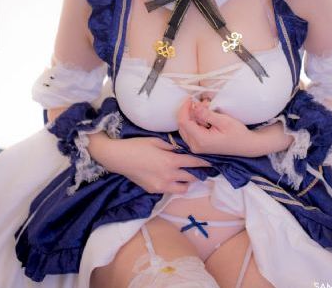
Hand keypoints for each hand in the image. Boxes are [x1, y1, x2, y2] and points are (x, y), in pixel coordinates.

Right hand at [88, 133, 210, 194]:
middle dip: (198, 174)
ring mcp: (161, 186)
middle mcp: (169, 176)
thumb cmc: (137, 145)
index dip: (204, 163)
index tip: (212, 162)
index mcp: (170, 161)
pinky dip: (173, 185)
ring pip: (182, 189)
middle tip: (200, 169)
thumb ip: (171, 146)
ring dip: (186, 182)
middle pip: (191, 178)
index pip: (194, 163)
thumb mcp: (156, 141)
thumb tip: (181, 149)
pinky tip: (170, 178)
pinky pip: (169, 191)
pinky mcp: (154, 191)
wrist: (119, 158)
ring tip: (185, 175)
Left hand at [177, 97, 262, 156]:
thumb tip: (194, 106)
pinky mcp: (199, 145)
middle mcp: (195, 146)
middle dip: (190, 111)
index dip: (184, 108)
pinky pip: (191, 130)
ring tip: (207, 108)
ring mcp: (196, 147)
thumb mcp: (223, 121)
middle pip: (182, 124)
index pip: (183, 122)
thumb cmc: (237, 134)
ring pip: (185, 127)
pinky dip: (196, 121)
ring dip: (193, 115)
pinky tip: (206, 116)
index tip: (191, 98)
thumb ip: (206, 114)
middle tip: (204, 103)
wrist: (246, 146)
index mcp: (201, 140)